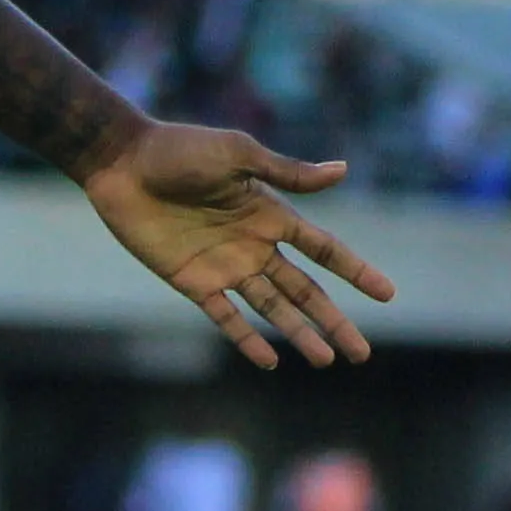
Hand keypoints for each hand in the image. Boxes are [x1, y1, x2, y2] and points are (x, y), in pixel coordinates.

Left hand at [78, 123, 396, 368]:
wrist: (121, 162)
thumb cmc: (180, 149)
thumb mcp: (238, 156)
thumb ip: (287, 173)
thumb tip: (343, 171)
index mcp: (271, 214)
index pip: (325, 250)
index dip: (356, 271)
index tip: (388, 294)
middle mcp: (254, 245)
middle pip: (305, 291)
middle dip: (334, 321)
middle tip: (361, 354)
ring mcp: (224, 265)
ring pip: (272, 309)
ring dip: (299, 334)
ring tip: (327, 361)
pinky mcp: (192, 280)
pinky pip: (225, 316)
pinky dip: (246, 339)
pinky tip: (270, 361)